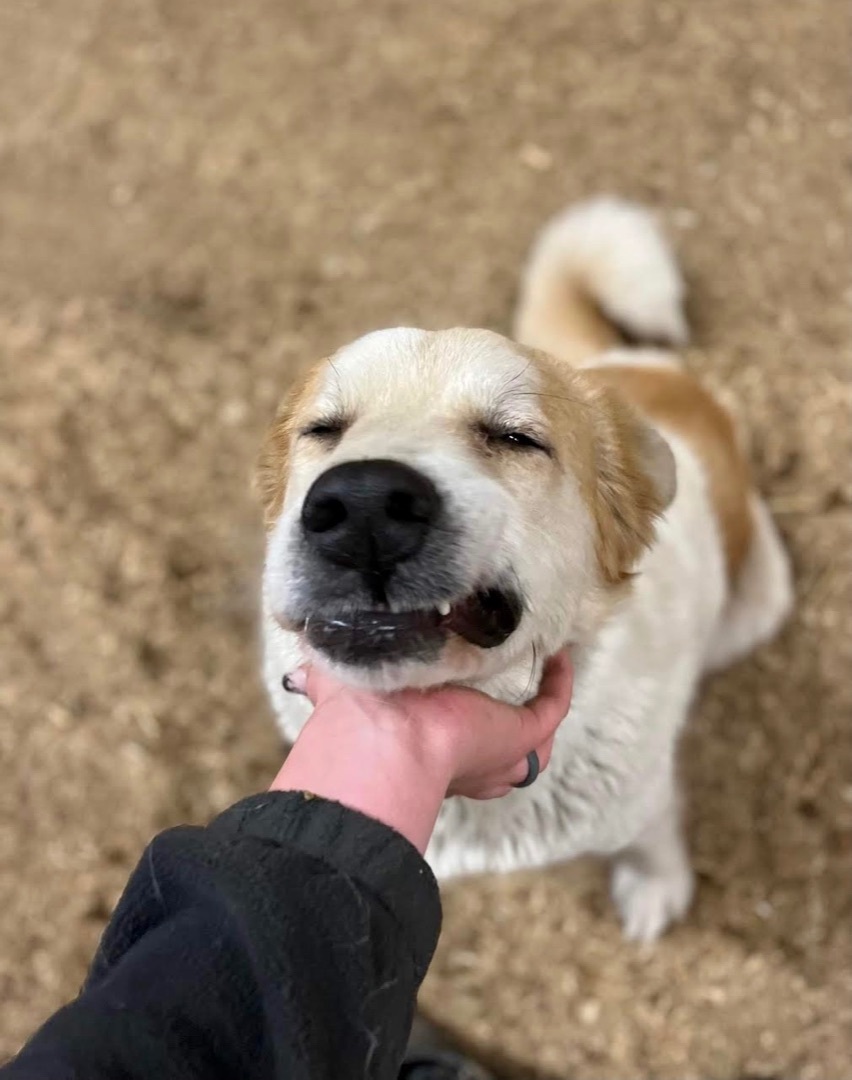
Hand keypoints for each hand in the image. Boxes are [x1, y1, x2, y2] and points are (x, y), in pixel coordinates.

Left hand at [289, 651, 573, 799]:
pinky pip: (552, 709)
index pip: (449, 745)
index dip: (455, 721)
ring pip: (532, 736)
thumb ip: (326, 675)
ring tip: (542, 658)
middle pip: (499, 751)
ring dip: (538, 701)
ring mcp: (498, 749)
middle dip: (505, 722)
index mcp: (422, 750)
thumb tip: (301, 671)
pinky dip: (558, 683)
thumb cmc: (356, 716)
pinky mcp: (522, 735)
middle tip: (510, 670)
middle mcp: (463, 757)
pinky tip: (557, 653)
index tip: (454, 684)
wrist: (384, 741)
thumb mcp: (340, 686)